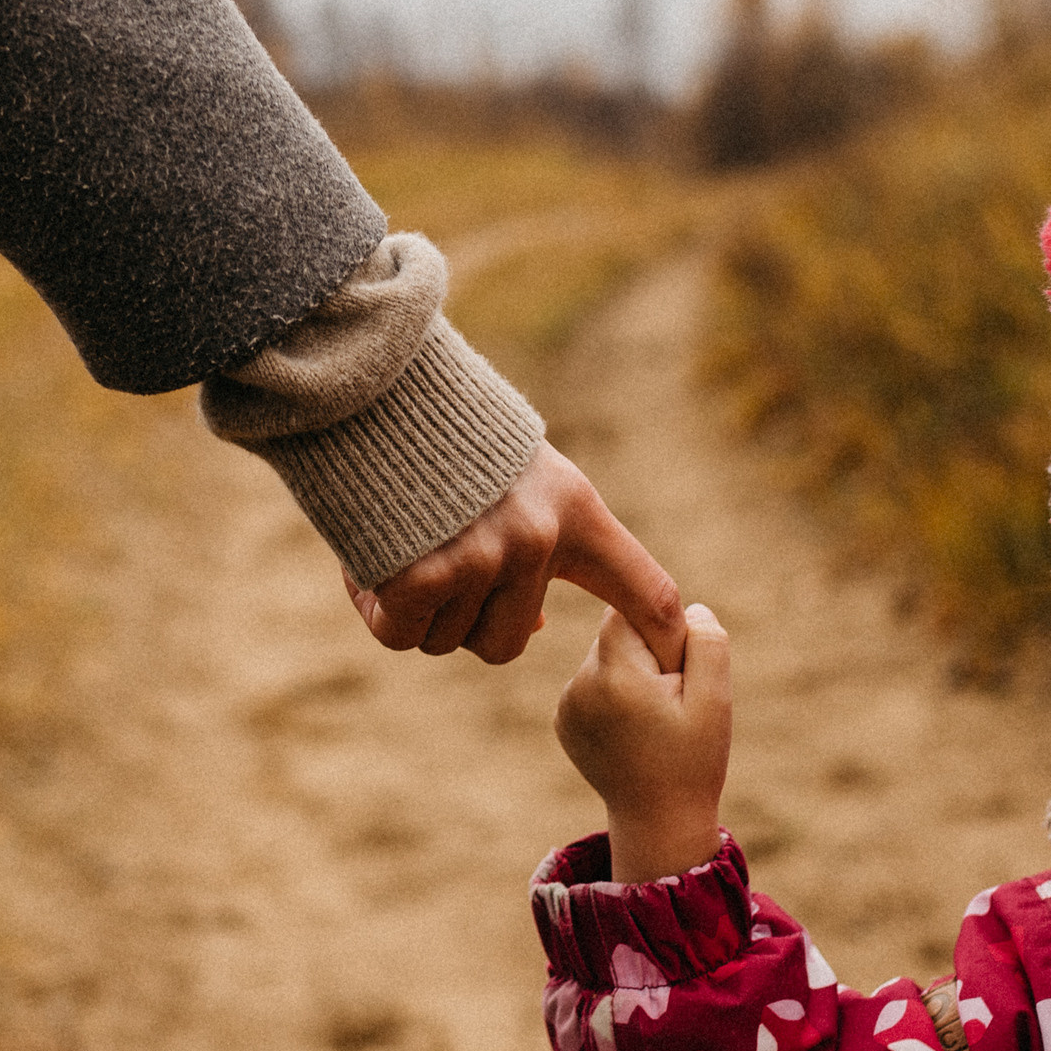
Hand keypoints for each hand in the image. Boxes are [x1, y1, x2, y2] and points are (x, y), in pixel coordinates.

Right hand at [345, 442, 685, 668]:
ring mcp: (481, 557)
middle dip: (464, 622)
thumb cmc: (444, 436)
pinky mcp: (421, 573)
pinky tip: (371, 560)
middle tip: (436, 564)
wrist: (374, 388)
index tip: (679, 662)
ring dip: (417, 609)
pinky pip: (403, 634)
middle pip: (505, 643)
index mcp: (574, 511)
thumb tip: (536, 628)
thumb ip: (537, 548)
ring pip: (446, 639)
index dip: (662, 635)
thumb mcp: (517, 479)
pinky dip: (379, 611)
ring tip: (402, 542)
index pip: (642, 586)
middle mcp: (537, 539)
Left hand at [553, 604, 730, 881]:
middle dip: (649, 651)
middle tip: (673, 700)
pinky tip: (634, 729)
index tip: (679, 672)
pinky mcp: (563, 719)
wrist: (659, 822)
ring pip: (606, 655)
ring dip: (633, 672)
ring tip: (654, 720)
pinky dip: (616, 693)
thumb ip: (706, 642)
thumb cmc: (694, 761)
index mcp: (615, 674)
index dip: (664, 630)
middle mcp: (580, 684)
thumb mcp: (715, 700)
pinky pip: (594, 682)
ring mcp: (566, 703)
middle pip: (616, 630)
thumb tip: (687, 607)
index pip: (630, 608)